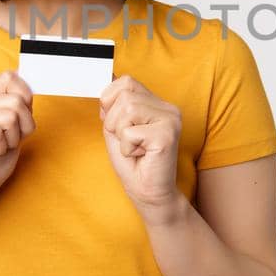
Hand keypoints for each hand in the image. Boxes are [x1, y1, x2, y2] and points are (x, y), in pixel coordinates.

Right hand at [0, 70, 34, 209]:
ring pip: (8, 117)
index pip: (9, 77)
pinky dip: (0, 148)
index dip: (24, 100)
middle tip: (5, 142)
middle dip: (21, 127)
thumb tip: (24, 78)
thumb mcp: (16, 128)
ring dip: (10, 140)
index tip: (17, 122)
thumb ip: (20, 104)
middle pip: (15, 101)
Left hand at [99, 75, 182, 210]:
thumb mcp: (116, 129)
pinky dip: (127, 148)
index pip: (126, 81)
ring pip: (127, 110)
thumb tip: (104, 88)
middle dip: (115, 122)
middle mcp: (168, 108)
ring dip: (121, 135)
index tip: (117, 125)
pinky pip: (130, 132)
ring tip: (134, 148)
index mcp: (157, 103)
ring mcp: (170, 120)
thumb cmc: (133, 163)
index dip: (111, 101)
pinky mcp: (167, 135)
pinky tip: (141, 156)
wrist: (148, 193)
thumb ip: (112, 108)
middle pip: (124, 96)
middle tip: (128, 141)